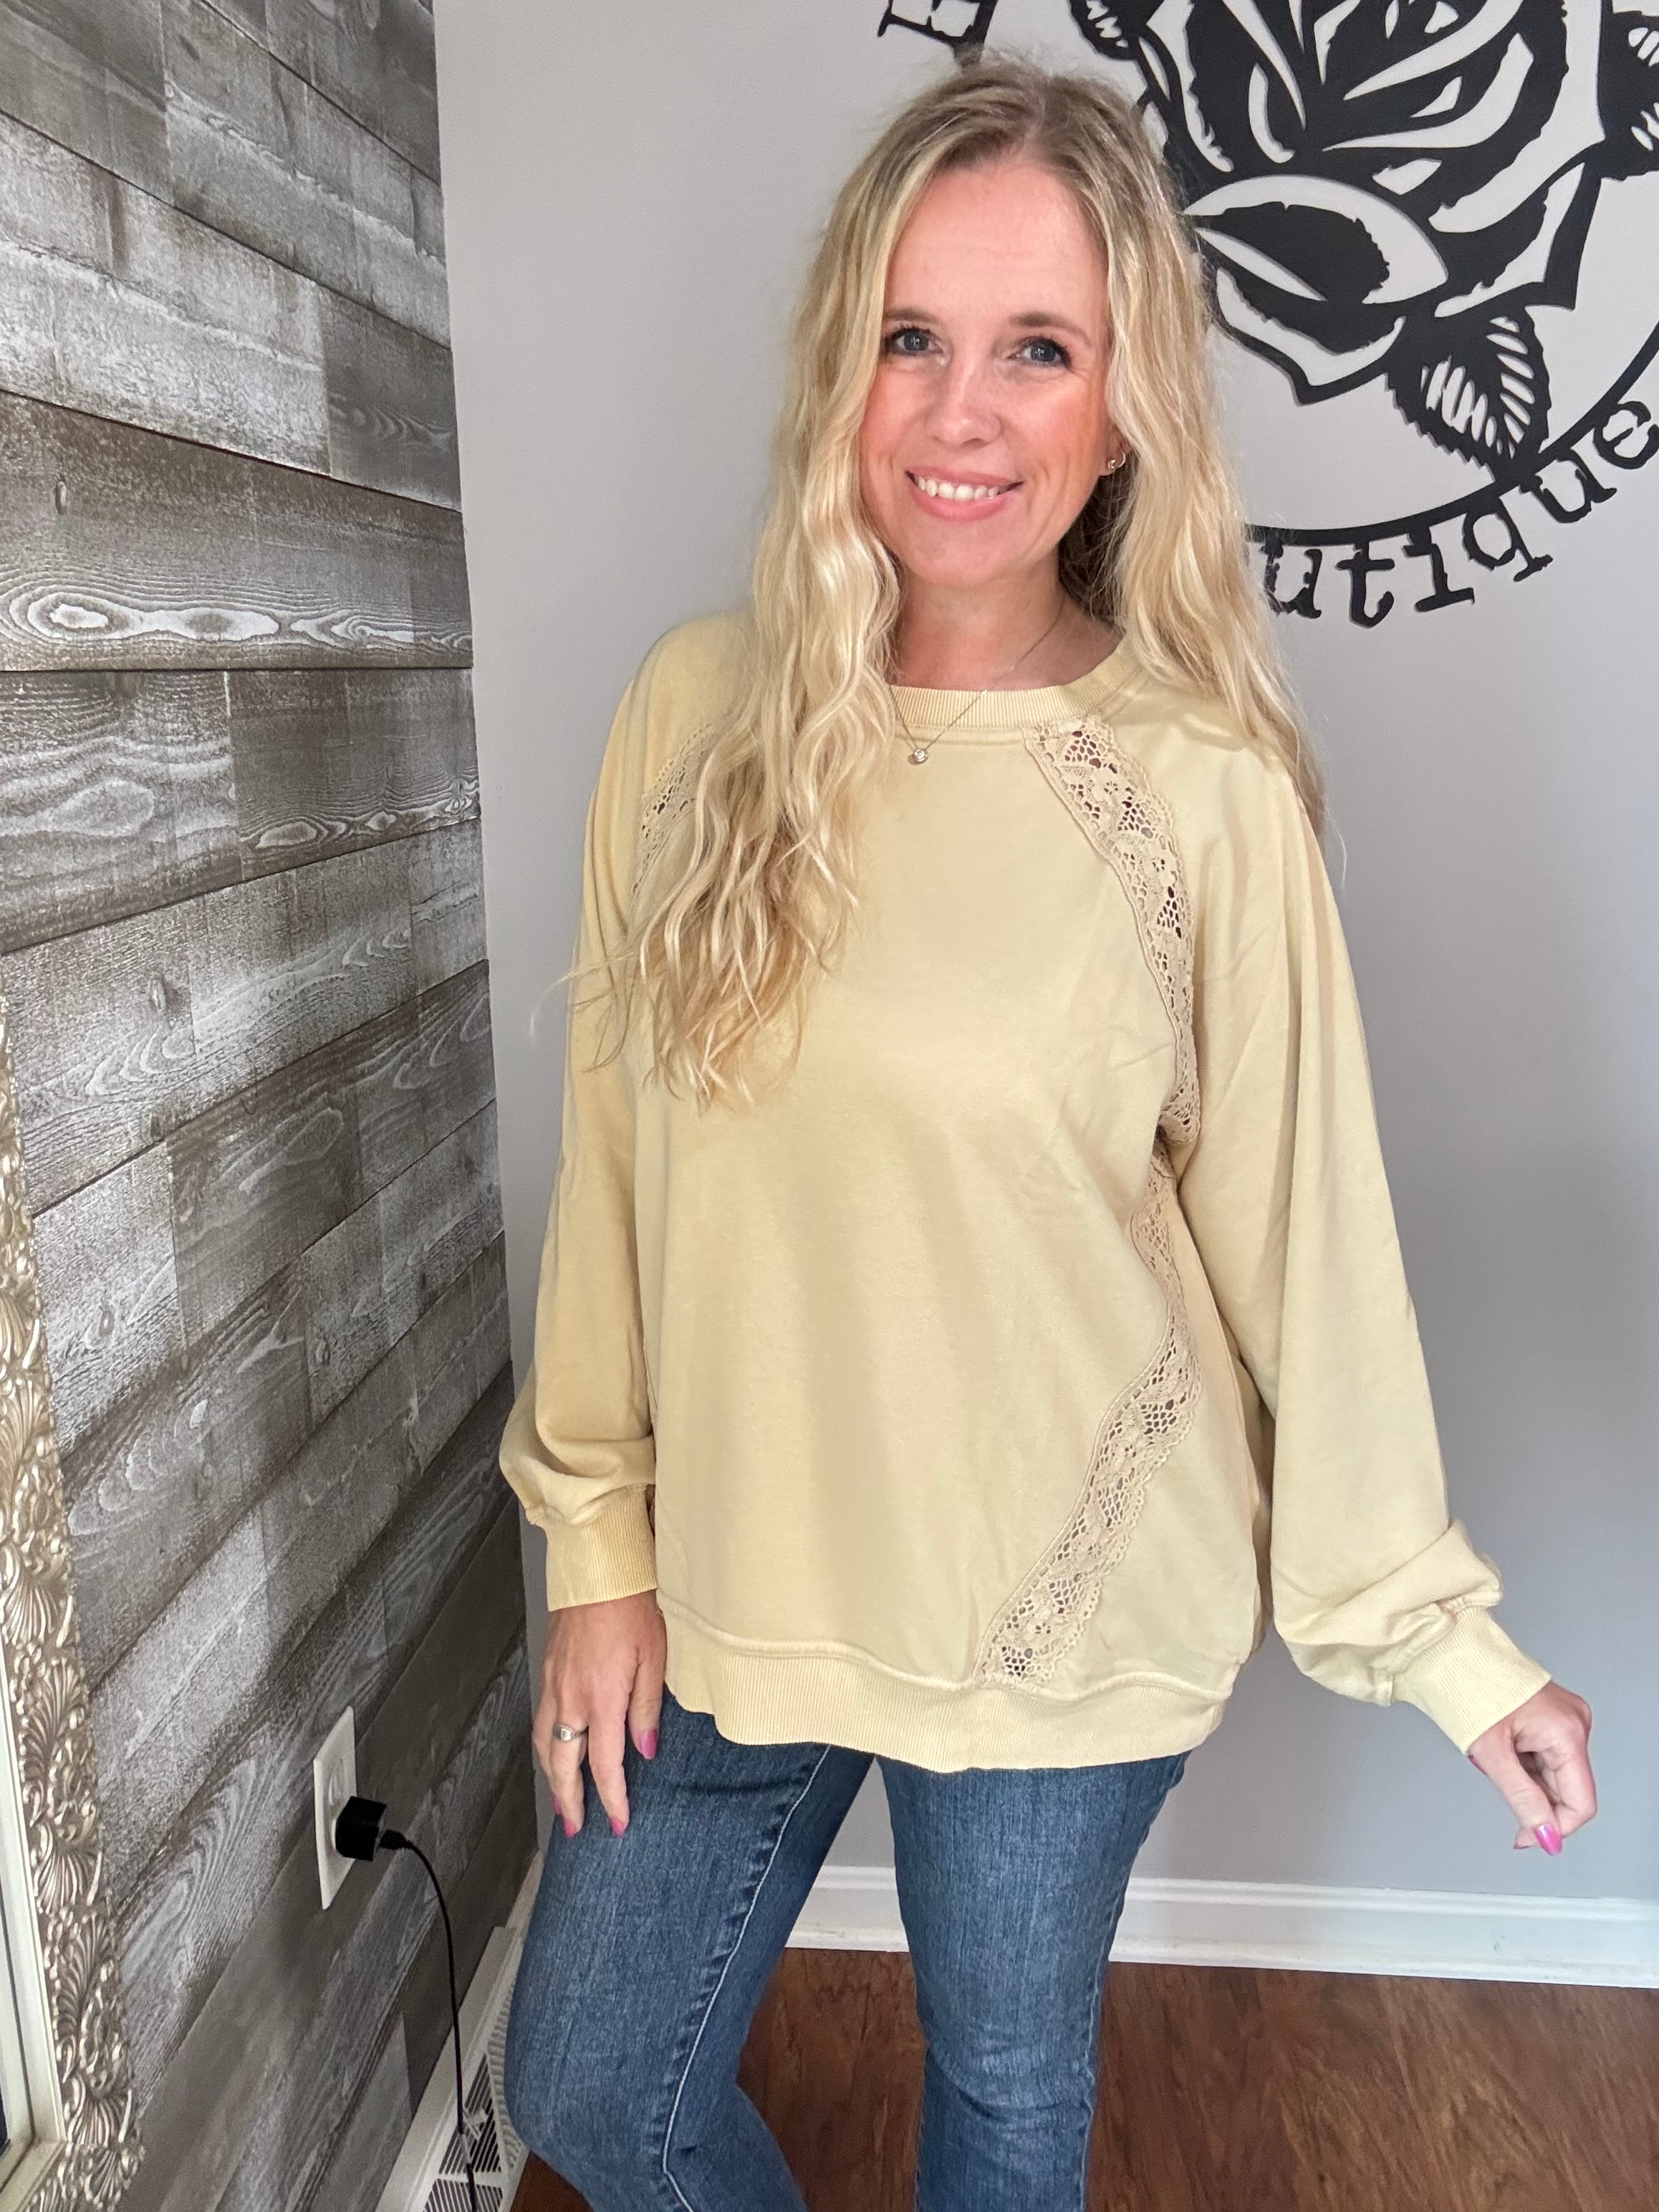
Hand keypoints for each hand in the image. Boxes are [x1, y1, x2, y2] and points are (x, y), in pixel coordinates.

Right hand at [534, 1589, 665, 1840]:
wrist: (599, 1566)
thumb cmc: (632, 1605)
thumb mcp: (654, 1657)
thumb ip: (647, 1708)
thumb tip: (646, 1749)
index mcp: (601, 1698)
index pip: (604, 1765)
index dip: (611, 1799)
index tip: (618, 1823)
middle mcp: (570, 1697)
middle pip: (562, 1764)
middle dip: (568, 1800)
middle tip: (575, 1827)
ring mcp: (554, 1682)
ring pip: (544, 1742)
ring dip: (551, 1775)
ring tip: (561, 1799)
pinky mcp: (548, 1667)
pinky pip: (541, 1717)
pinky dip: (545, 1744)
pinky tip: (555, 1748)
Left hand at [1467, 1683, 1594, 1853]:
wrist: (1449, 1652)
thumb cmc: (1466, 1689)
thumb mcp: (1492, 1754)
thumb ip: (1523, 1800)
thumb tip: (1546, 1837)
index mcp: (1567, 1731)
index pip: (1581, 1802)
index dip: (1555, 1827)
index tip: (1527, 1838)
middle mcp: (1575, 1723)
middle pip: (1568, 1788)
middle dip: (1535, 1799)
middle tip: (1498, 1783)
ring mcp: (1566, 1718)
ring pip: (1555, 1773)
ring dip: (1528, 1780)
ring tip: (1497, 1755)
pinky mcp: (1553, 1716)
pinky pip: (1547, 1755)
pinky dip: (1525, 1764)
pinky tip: (1504, 1748)